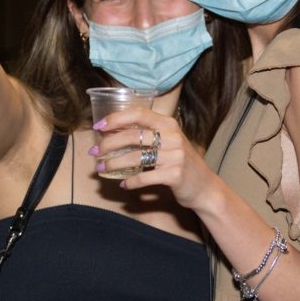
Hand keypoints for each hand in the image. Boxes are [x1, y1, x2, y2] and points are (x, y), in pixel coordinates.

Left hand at [92, 107, 218, 209]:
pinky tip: (124, 184)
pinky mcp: (174, 175)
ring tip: (102, 168)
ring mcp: (175, 156)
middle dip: (108, 144)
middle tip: (94, 152)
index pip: (138, 113)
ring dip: (113, 164)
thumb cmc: (181, 163)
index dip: (116, 118)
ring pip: (135, 157)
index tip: (98, 127)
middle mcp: (173, 137)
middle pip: (132, 136)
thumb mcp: (169, 142)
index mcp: (169, 124)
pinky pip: (144, 177)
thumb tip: (113, 133)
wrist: (205, 187)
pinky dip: (130, 182)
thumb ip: (148, 135)